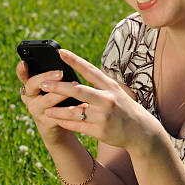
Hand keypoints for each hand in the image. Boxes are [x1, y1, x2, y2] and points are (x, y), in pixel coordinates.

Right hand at [16, 61, 80, 145]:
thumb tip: (67, 59)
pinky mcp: (47, 122)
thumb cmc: (57, 101)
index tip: (24, 62)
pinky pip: (59, 115)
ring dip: (60, 93)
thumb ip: (53, 77)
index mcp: (31, 86)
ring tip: (74, 85)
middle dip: (46, 77)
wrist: (57, 127)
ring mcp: (37, 110)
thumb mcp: (52, 87)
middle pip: (32, 85)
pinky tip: (83, 104)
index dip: (21, 70)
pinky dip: (72, 109)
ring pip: (47, 100)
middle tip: (61, 73)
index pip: (23, 75)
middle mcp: (30, 98)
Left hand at [40, 49, 161, 151]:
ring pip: (75, 111)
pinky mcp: (101, 131)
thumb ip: (98, 85)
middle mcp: (107, 99)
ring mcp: (104, 116)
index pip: (90, 70)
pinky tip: (57, 120)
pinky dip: (66, 123)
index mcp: (110, 86)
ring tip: (44, 108)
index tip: (60, 52)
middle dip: (59, 87)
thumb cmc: (124, 109)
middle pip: (79, 90)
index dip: (74, 60)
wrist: (141, 132)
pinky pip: (79, 126)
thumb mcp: (116, 92)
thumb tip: (77, 77)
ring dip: (58, 110)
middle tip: (43, 83)